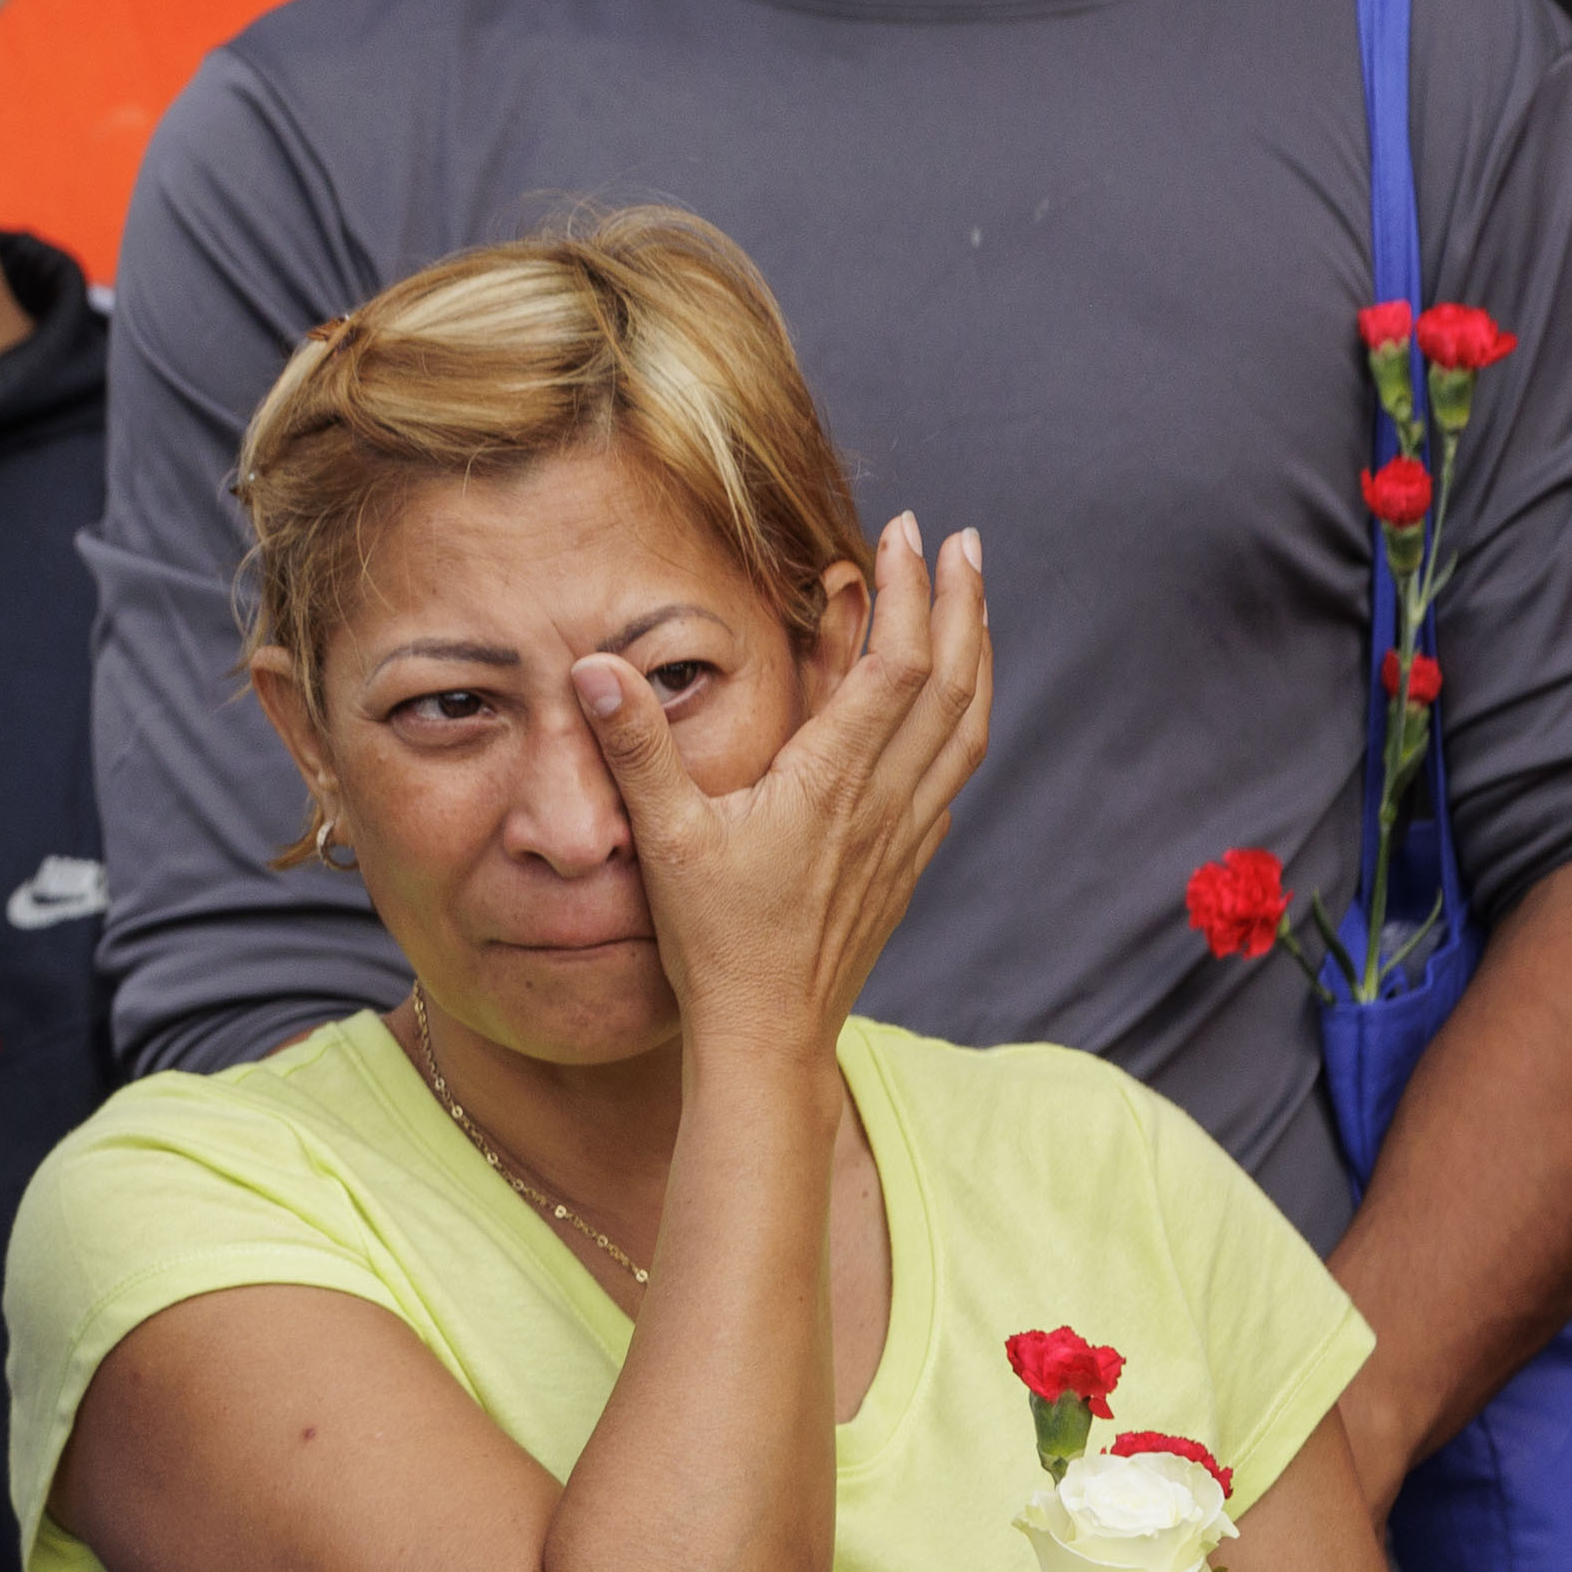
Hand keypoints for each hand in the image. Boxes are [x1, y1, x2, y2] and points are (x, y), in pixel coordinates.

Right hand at [575, 514, 989, 1062]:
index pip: (895, 664)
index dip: (908, 592)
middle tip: (962, 542)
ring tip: (974, 605)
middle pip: (953, 683)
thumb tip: (594, 667)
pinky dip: (962, 722)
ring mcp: (905, 836)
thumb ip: (636, 747)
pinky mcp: (905, 865)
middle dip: (961, 603)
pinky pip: (951, 775)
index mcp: (832, 783)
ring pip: (966, 728)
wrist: (768, 1038)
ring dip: (977, 657)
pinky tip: (951, 712)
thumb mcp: (663, 838)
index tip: (907, 533)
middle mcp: (885, 802)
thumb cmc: (714, 943)